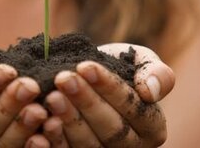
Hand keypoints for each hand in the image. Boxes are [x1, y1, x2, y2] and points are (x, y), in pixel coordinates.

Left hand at [42, 44, 174, 147]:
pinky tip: (41, 120)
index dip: (109, 88)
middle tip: (63, 79)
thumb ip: (158, 73)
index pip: (134, 109)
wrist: (88, 80)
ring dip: (68, 120)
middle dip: (86, 101)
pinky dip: (54, 140)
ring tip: (51, 96)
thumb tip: (151, 91)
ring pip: (89, 145)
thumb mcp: (140, 61)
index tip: (85, 66)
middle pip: (111, 129)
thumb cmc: (118, 68)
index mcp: (152, 127)